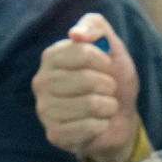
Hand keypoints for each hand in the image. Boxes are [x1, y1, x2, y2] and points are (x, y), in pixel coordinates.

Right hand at [32, 13, 140, 161]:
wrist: (120, 119)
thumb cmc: (112, 81)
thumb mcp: (112, 48)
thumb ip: (96, 27)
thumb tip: (74, 33)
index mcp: (51, 57)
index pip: (83, 52)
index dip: (104, 61)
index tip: (107, 67)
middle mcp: (41, 82)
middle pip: (87, 80)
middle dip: (108, 86)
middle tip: (107, 91)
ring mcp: (45, 110)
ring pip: (89, 104)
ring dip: (108, 106)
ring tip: (104, 107)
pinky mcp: (54, 134)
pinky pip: (87, 127)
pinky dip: (101, 125)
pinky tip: (98, 124)